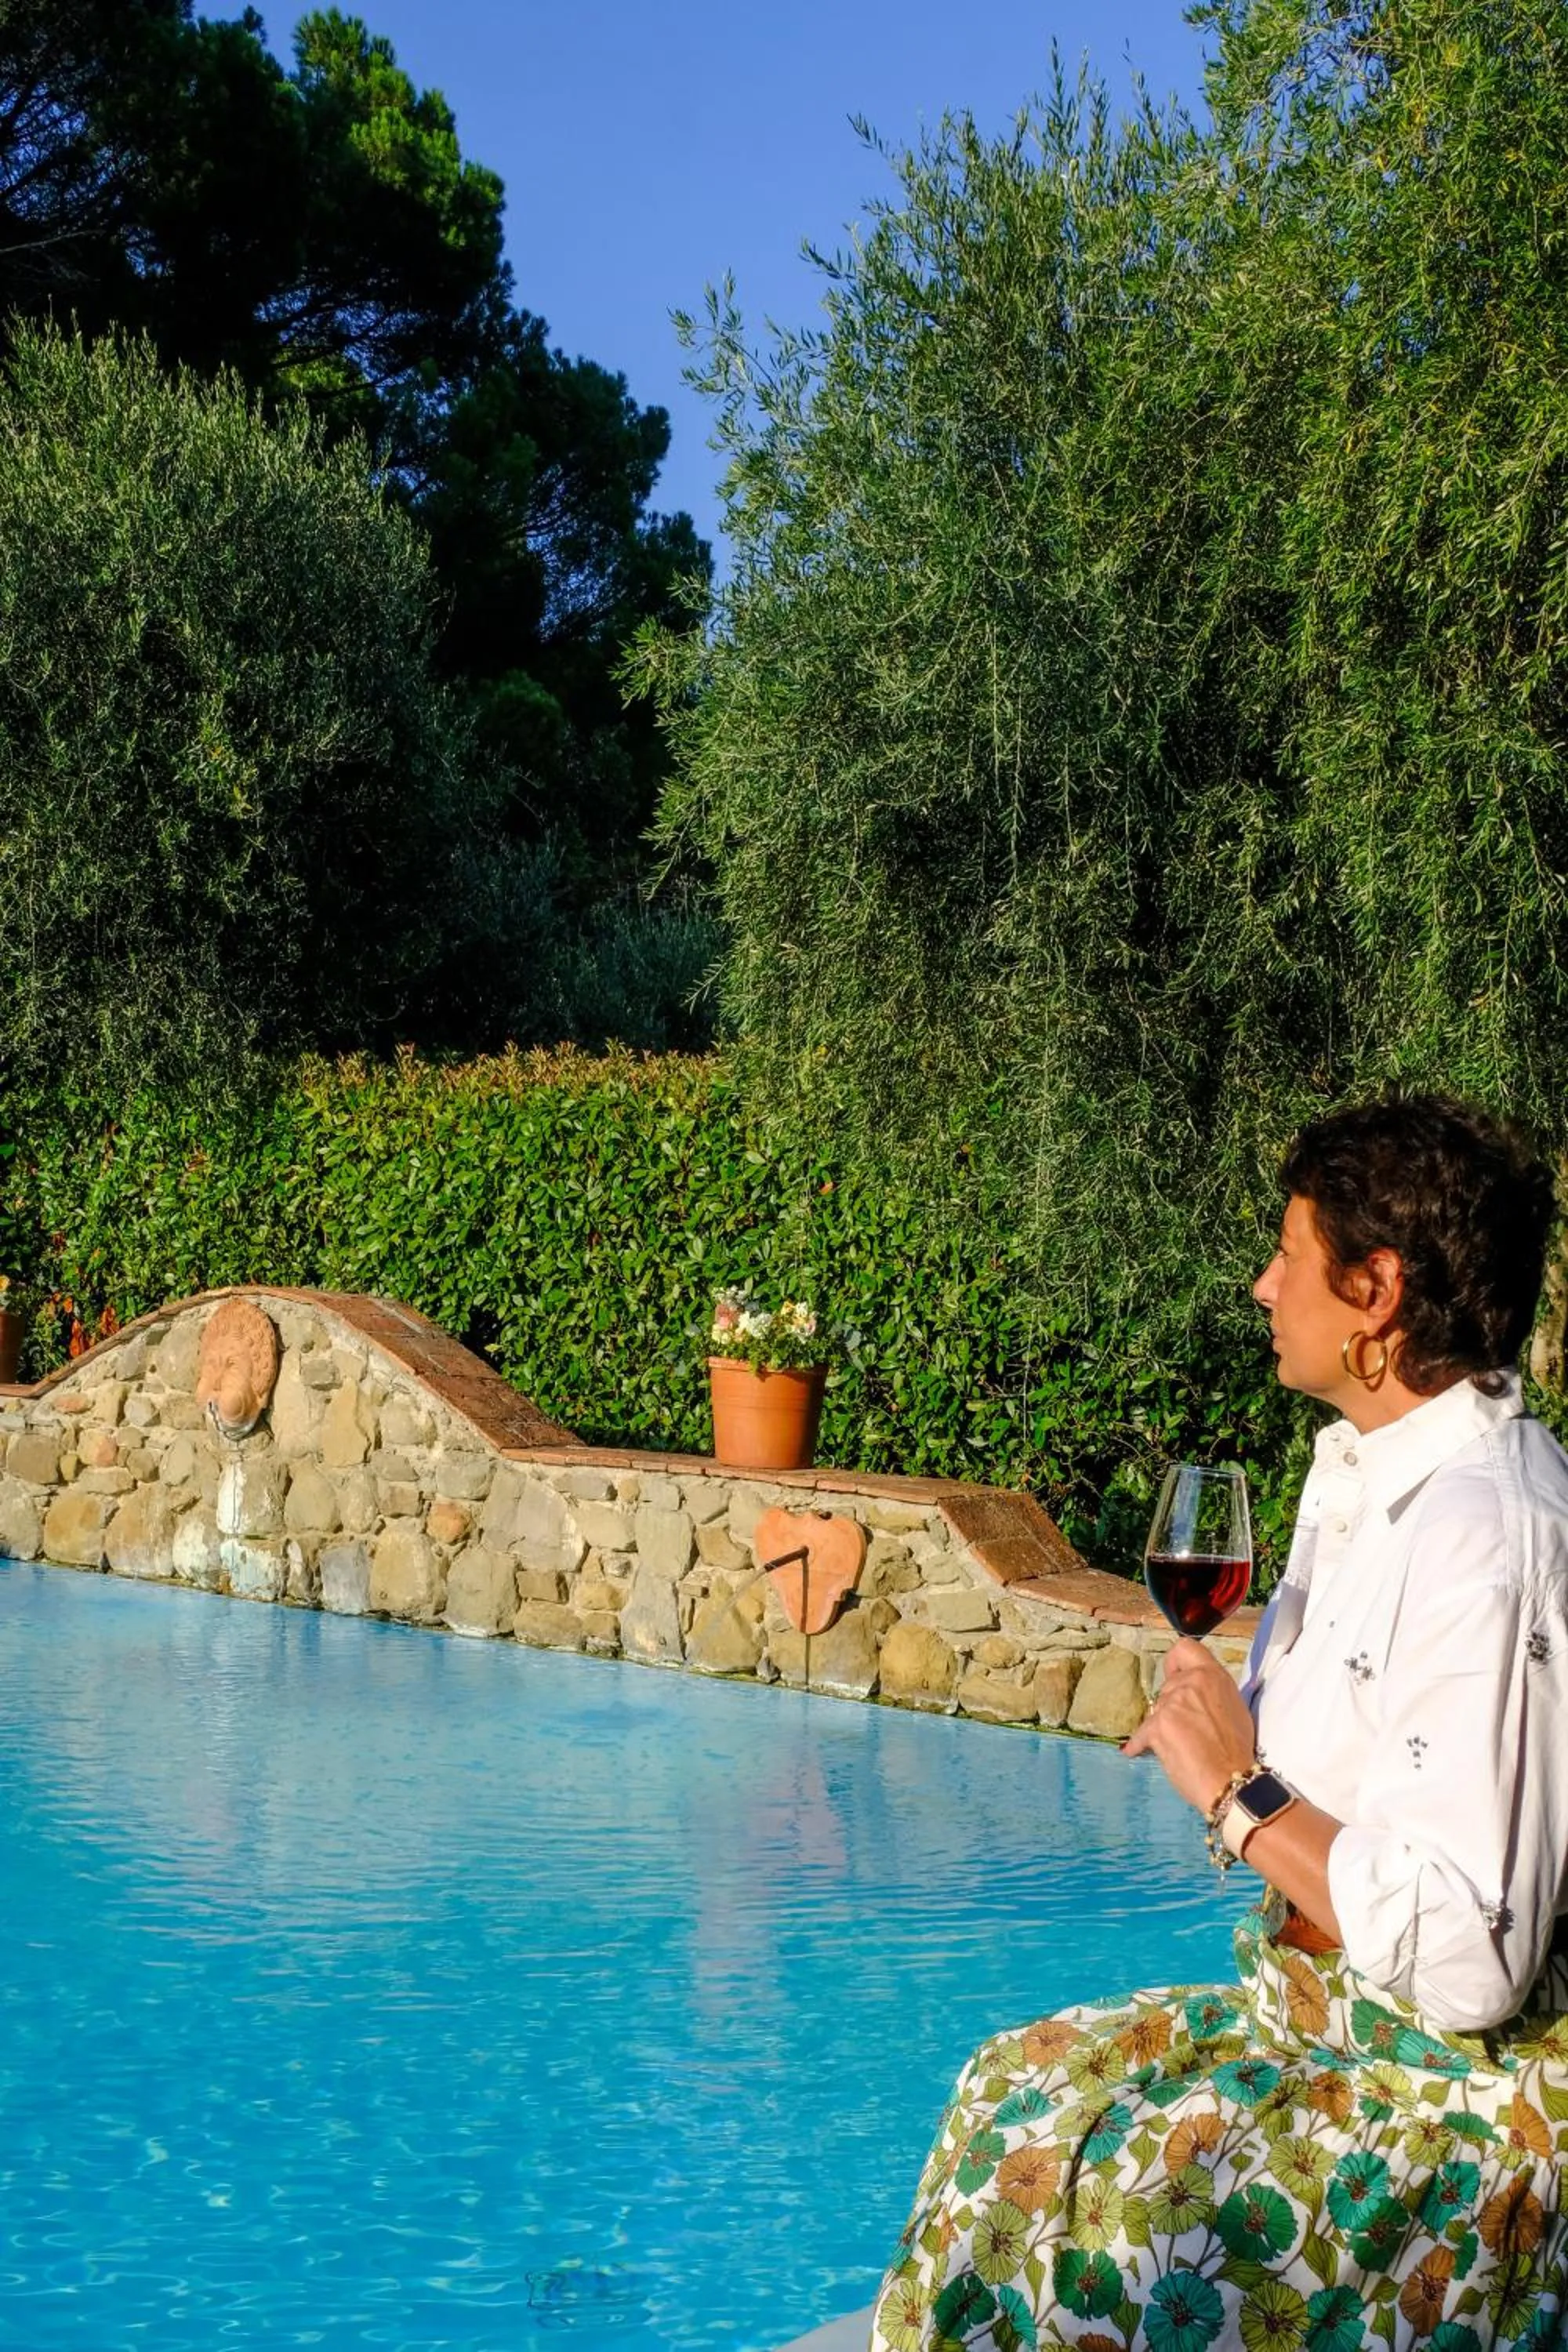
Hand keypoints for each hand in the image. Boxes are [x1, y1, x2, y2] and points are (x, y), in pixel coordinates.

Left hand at [1122, 1638, 1256, 1814]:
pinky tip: (1136, 1751)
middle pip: (1168, 1685)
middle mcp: (1191, 1682)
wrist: (1230, 1780)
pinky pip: (1141, 1734)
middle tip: (1186, 1728)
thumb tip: (1198, 1693)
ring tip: (1177, 1746)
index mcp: (1213, 1675)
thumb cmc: (1236, 1750)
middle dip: (1173, 1705)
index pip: (1185, 1647)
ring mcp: (1172, 1703)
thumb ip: (1212, 1692)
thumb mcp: (1234, 1708)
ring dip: (1162, 1725)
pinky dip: (1139, 1744)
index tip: (1176, 1676)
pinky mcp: (1157, 1726)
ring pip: (1157, 1709)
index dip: (1176, 1662)